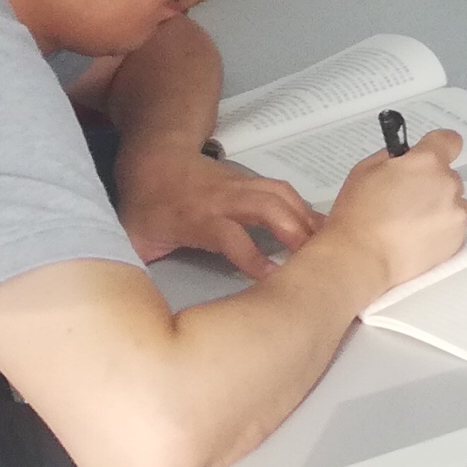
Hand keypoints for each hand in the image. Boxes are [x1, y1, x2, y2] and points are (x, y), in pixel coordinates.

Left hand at [115, 148, 318, 278]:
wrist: (154, 159)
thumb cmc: (146, 206)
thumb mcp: (137, 240)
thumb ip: (147, 270)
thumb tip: (147, 306)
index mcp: (197, 216)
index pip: (230, 235)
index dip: (252, 257)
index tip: (274, 280)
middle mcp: (225, 198)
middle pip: (267, 208)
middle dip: (295, 232)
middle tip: (317, 261)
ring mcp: (241, 185)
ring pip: (281, 195)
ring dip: (307, 218)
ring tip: (328, 244)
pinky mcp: (252, 181)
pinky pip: (284, 191)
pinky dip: (304, 208)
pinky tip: (319, 228)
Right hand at [321, 131, 466, 289]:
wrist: (362, 259)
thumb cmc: (358, 215)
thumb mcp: (366, 170)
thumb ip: (392, 158)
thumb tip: (406, 159)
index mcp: (426, 161)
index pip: (449, 141)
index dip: (439, 147)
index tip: (428, 156)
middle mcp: (448, 183)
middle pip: (448, 175)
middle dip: (431, 182)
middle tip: (405, 199)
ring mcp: (456, 212)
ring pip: (453, 201)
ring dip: (438, 206)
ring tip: (409, 223)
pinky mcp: (457, 238)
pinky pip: (453, 225)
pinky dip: (440, 229)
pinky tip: (416, 237)